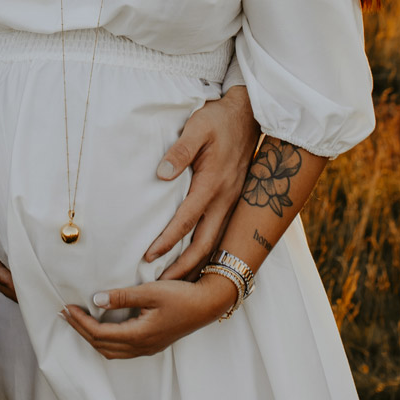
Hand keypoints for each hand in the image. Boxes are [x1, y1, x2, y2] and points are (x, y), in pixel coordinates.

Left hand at [61, 276, 234, 358]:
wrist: (207, 305)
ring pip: (110, 351)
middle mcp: (140, 347)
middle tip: (65, 315)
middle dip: (81, 330)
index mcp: (138, 335)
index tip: (67, 308)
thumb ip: (122, 297)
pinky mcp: (151, 344)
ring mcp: (146, 348)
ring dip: (92, 338)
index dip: (80, 322)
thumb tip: (95, 299)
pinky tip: (102, 328)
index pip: (99, 334)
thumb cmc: (181, 296)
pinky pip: (121, 350)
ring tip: (78, 322)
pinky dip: (105, 340)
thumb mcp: (150, 292)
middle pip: (101, 345)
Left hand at [145, 87, 259, 280]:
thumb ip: (180, 150)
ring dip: (198, 264)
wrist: (249, 114)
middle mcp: (226, 199)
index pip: (187, 219)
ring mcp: (234, 202)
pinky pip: (222, 233)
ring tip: (178, 282)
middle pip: (205, 243)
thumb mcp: (198, 127)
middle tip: (161, 285)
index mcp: (213, 183)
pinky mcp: (236, 201)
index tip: (149, 256)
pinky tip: (199, 261)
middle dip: (184, 266)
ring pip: (216, 242)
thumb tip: (162, 174)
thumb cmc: (219, 119)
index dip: (168, 240)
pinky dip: (210, 252)